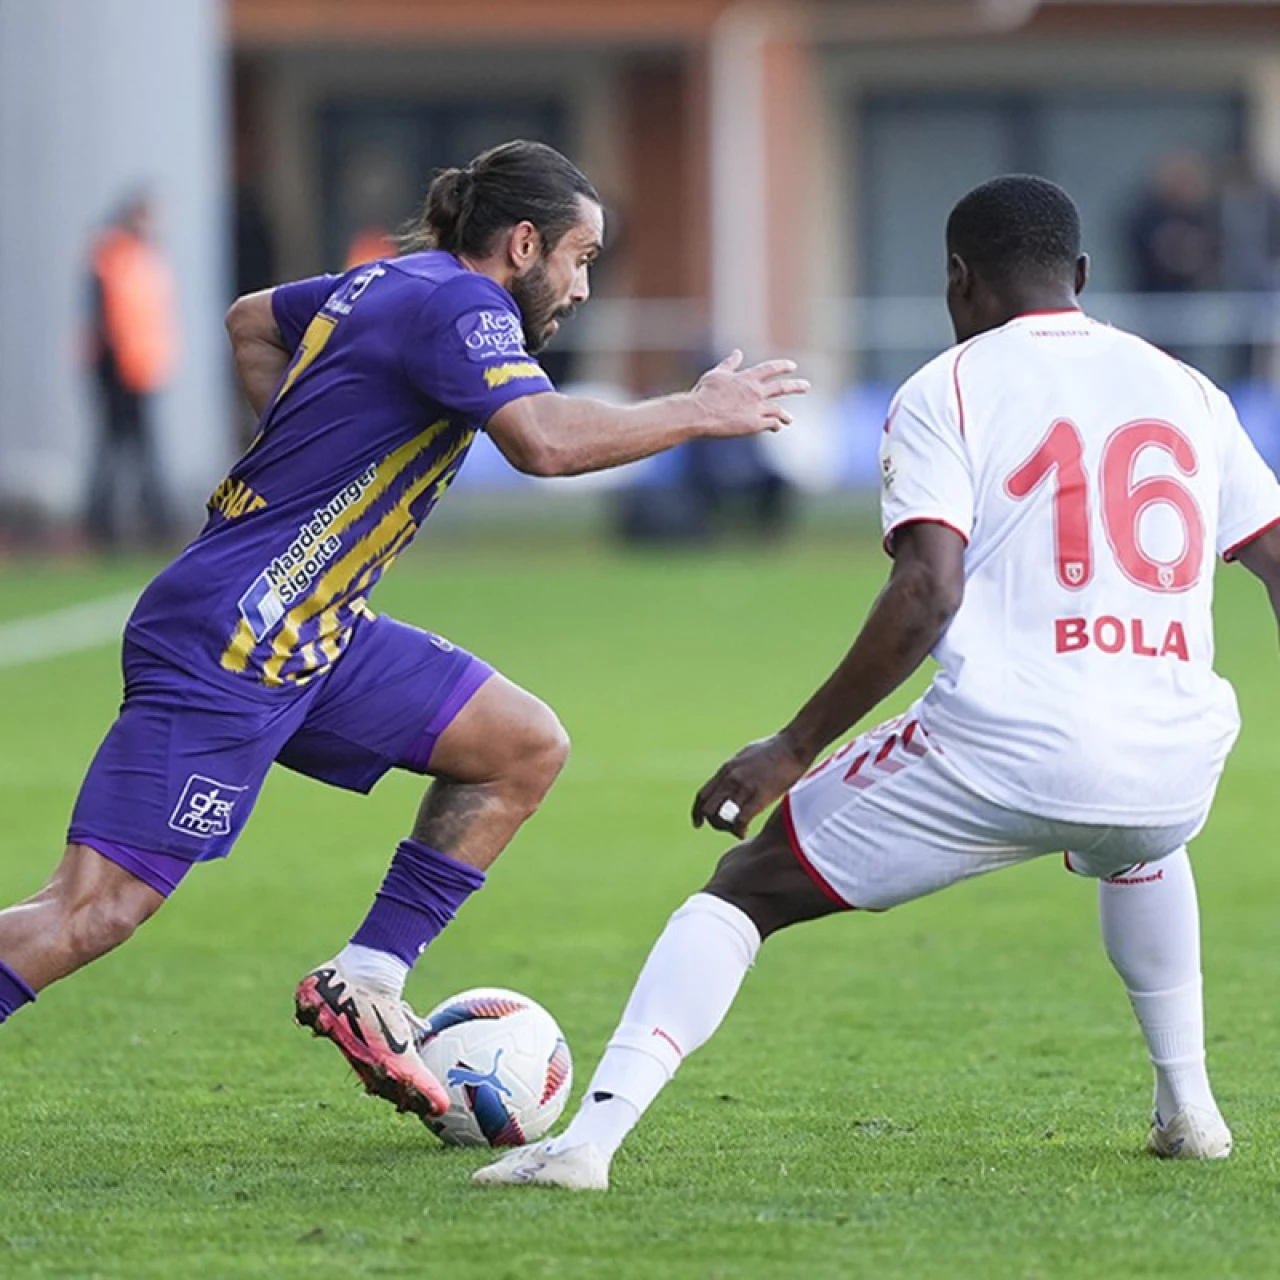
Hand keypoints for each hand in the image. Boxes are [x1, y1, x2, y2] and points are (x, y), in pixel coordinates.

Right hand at [691, 350, 809, 437]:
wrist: (700, 413)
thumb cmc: (705, 393)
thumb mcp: (717, 374)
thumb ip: (730, 364)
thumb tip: (737, 353)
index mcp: (747, 378)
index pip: (770, 368)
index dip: (783, 366)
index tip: (792, 366)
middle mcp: (756, 391)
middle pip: (781, 388)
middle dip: (796, 386)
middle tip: (806, 386)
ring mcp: (757, 408)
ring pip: (778, 410)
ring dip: (785, 415)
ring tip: (790, 419)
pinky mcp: (754, 424)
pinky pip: (771, 424)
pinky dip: (775, 425)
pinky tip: (777, 427)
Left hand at [691, 733, 812, 838]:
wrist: (793, 745)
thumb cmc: (775, 749)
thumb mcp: (746, 756)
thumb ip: (736, 770)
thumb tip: (733, 778)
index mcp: (726, 769)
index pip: (702, 795)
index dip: (696, 813)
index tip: (698, 824)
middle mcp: (730, 778)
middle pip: (708, 809)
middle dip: (713, 823)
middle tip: (725, 828)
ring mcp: (744, 787)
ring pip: (722, 817)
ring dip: (727, 829)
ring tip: (737, 830)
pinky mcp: (759, 795)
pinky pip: (740, 820)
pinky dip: (739, 830)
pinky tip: (744, 832)